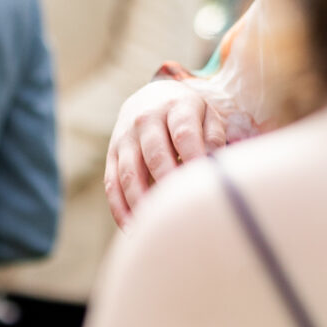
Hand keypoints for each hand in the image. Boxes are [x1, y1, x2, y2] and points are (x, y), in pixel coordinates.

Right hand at [104, 78, 227, 227]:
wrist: (150, 97)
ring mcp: (125, 139)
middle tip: (182, 211)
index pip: (184, 134)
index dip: (194, 159)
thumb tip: (213, 166)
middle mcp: (145, 121)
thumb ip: (214, 136)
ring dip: (141, 202)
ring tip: (156, 227)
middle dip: (168, 185)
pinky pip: (111, 184)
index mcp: (175, 107)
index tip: (203, 184)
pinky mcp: (111, 155)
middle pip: (155, 156)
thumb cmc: (188, 115)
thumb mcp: (207, 114)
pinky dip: (120, 208)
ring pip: (129, 174)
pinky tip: (133, 228)